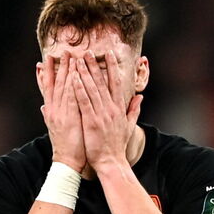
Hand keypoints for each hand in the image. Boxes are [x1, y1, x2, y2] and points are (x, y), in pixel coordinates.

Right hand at [38, 52, 85, 172]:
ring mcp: (61, 113)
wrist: (66, 161)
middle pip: (55, 84)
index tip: (45, 59)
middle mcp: (53, 110)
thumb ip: (50, 115)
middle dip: (58, 66)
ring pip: (63, 87)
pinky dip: (73, 85)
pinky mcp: (69, 118)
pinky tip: (75, 74)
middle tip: (61, 50)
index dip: (46, 73)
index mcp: (50, 112)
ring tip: (69, 56)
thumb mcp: (54, 129)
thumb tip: (44, 107)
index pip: (47, 89)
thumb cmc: (65, 146)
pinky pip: (72, 98)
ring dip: (66, 71)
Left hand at [72, 50, 142, 168]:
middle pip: (102, 82)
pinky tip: (73, 79)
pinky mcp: (91, 122)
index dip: (111, 67)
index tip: (108, 53)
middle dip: (94, 66)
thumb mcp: (129, 127)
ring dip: (84, 73)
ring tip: (77, 60)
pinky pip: (84, 102)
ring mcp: (101, 115)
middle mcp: (111, 109)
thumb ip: (134, 110)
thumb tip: (140, 98)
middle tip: (87, 51)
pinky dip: (78, 89)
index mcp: (119, 109)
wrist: (112, 162)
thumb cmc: (117, 146)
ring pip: (92, 89)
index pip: (115, 83)